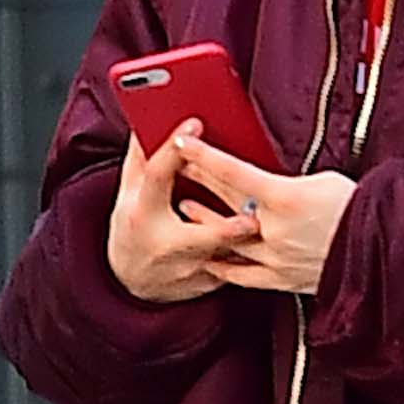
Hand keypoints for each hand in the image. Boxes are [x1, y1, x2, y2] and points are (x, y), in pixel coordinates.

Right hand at [106, 126, 253, 302]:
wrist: (130, 280)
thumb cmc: (134, 225)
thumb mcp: (130, 191)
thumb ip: (141, 158)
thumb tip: (146, 121)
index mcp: (142, 211)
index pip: (159, 175)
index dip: (176, 150)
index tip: (195, 125)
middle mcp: (166, 243)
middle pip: (203, 233)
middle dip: (228, 228)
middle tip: (252, 217)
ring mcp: (189, 267)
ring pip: (228, 255)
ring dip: (250, 240)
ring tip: (268, 224)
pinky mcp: (207, 282)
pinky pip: (237, 269)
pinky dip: (255, 256)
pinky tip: (273, 247)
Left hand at [173, 135, 356, 296]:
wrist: (387, 251)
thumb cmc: (363, 210)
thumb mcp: (327, 182)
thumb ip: (290, 183)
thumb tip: (269, 184)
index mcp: (285, 197)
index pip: (233, 171)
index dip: (204, 155)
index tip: (182, 142)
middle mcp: (274, 229)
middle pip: (225, 200)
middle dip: (200, 180)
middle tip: (180, 167)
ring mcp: (276, 257)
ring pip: (227, 238)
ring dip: (205, 221)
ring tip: (189, 208)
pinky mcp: (283, 279)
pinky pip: (243, 276)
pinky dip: (223, 267)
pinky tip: (209, 259)